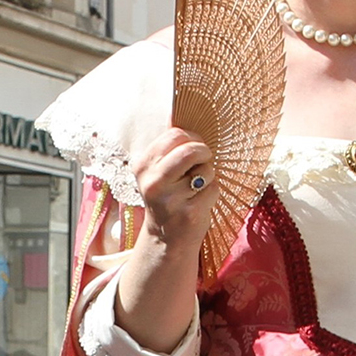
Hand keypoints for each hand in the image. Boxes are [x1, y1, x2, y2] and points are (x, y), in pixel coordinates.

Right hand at [133, 126, 219, 250]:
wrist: (166, 239)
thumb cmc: (168, 197)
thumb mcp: (158, 171)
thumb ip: (169, 148)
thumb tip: (185, 116)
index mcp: (143, 166)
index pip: (174, 135)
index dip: (192, 138)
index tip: (195, 147)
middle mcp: (153, 182)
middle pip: (190, 150)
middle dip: (204, 152)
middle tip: (204, 160)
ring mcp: (171, 200)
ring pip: (205, 170)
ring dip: (208, 175)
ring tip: (197, 187)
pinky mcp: (190, 214)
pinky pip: (213, 188)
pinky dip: (212, 192)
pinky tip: (200, 201)